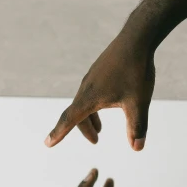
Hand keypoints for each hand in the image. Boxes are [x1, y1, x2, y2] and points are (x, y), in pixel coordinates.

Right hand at [44, 30, 154, 150]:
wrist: (135, 39)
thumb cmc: (135, 71)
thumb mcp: (138, 102)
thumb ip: (137, 126)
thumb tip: (137, 148)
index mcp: (90, 97)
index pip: (69, 120)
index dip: (58, 133)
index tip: (47, 143)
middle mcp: (86, 87)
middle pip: (78, 114)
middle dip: (85, 129)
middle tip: (96, 141)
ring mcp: (91, 78)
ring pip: (85, 102)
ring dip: (90, 117)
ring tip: (100, 128)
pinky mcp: (98, 71)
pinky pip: (90, 92)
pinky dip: (94, 105)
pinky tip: (108, 103)